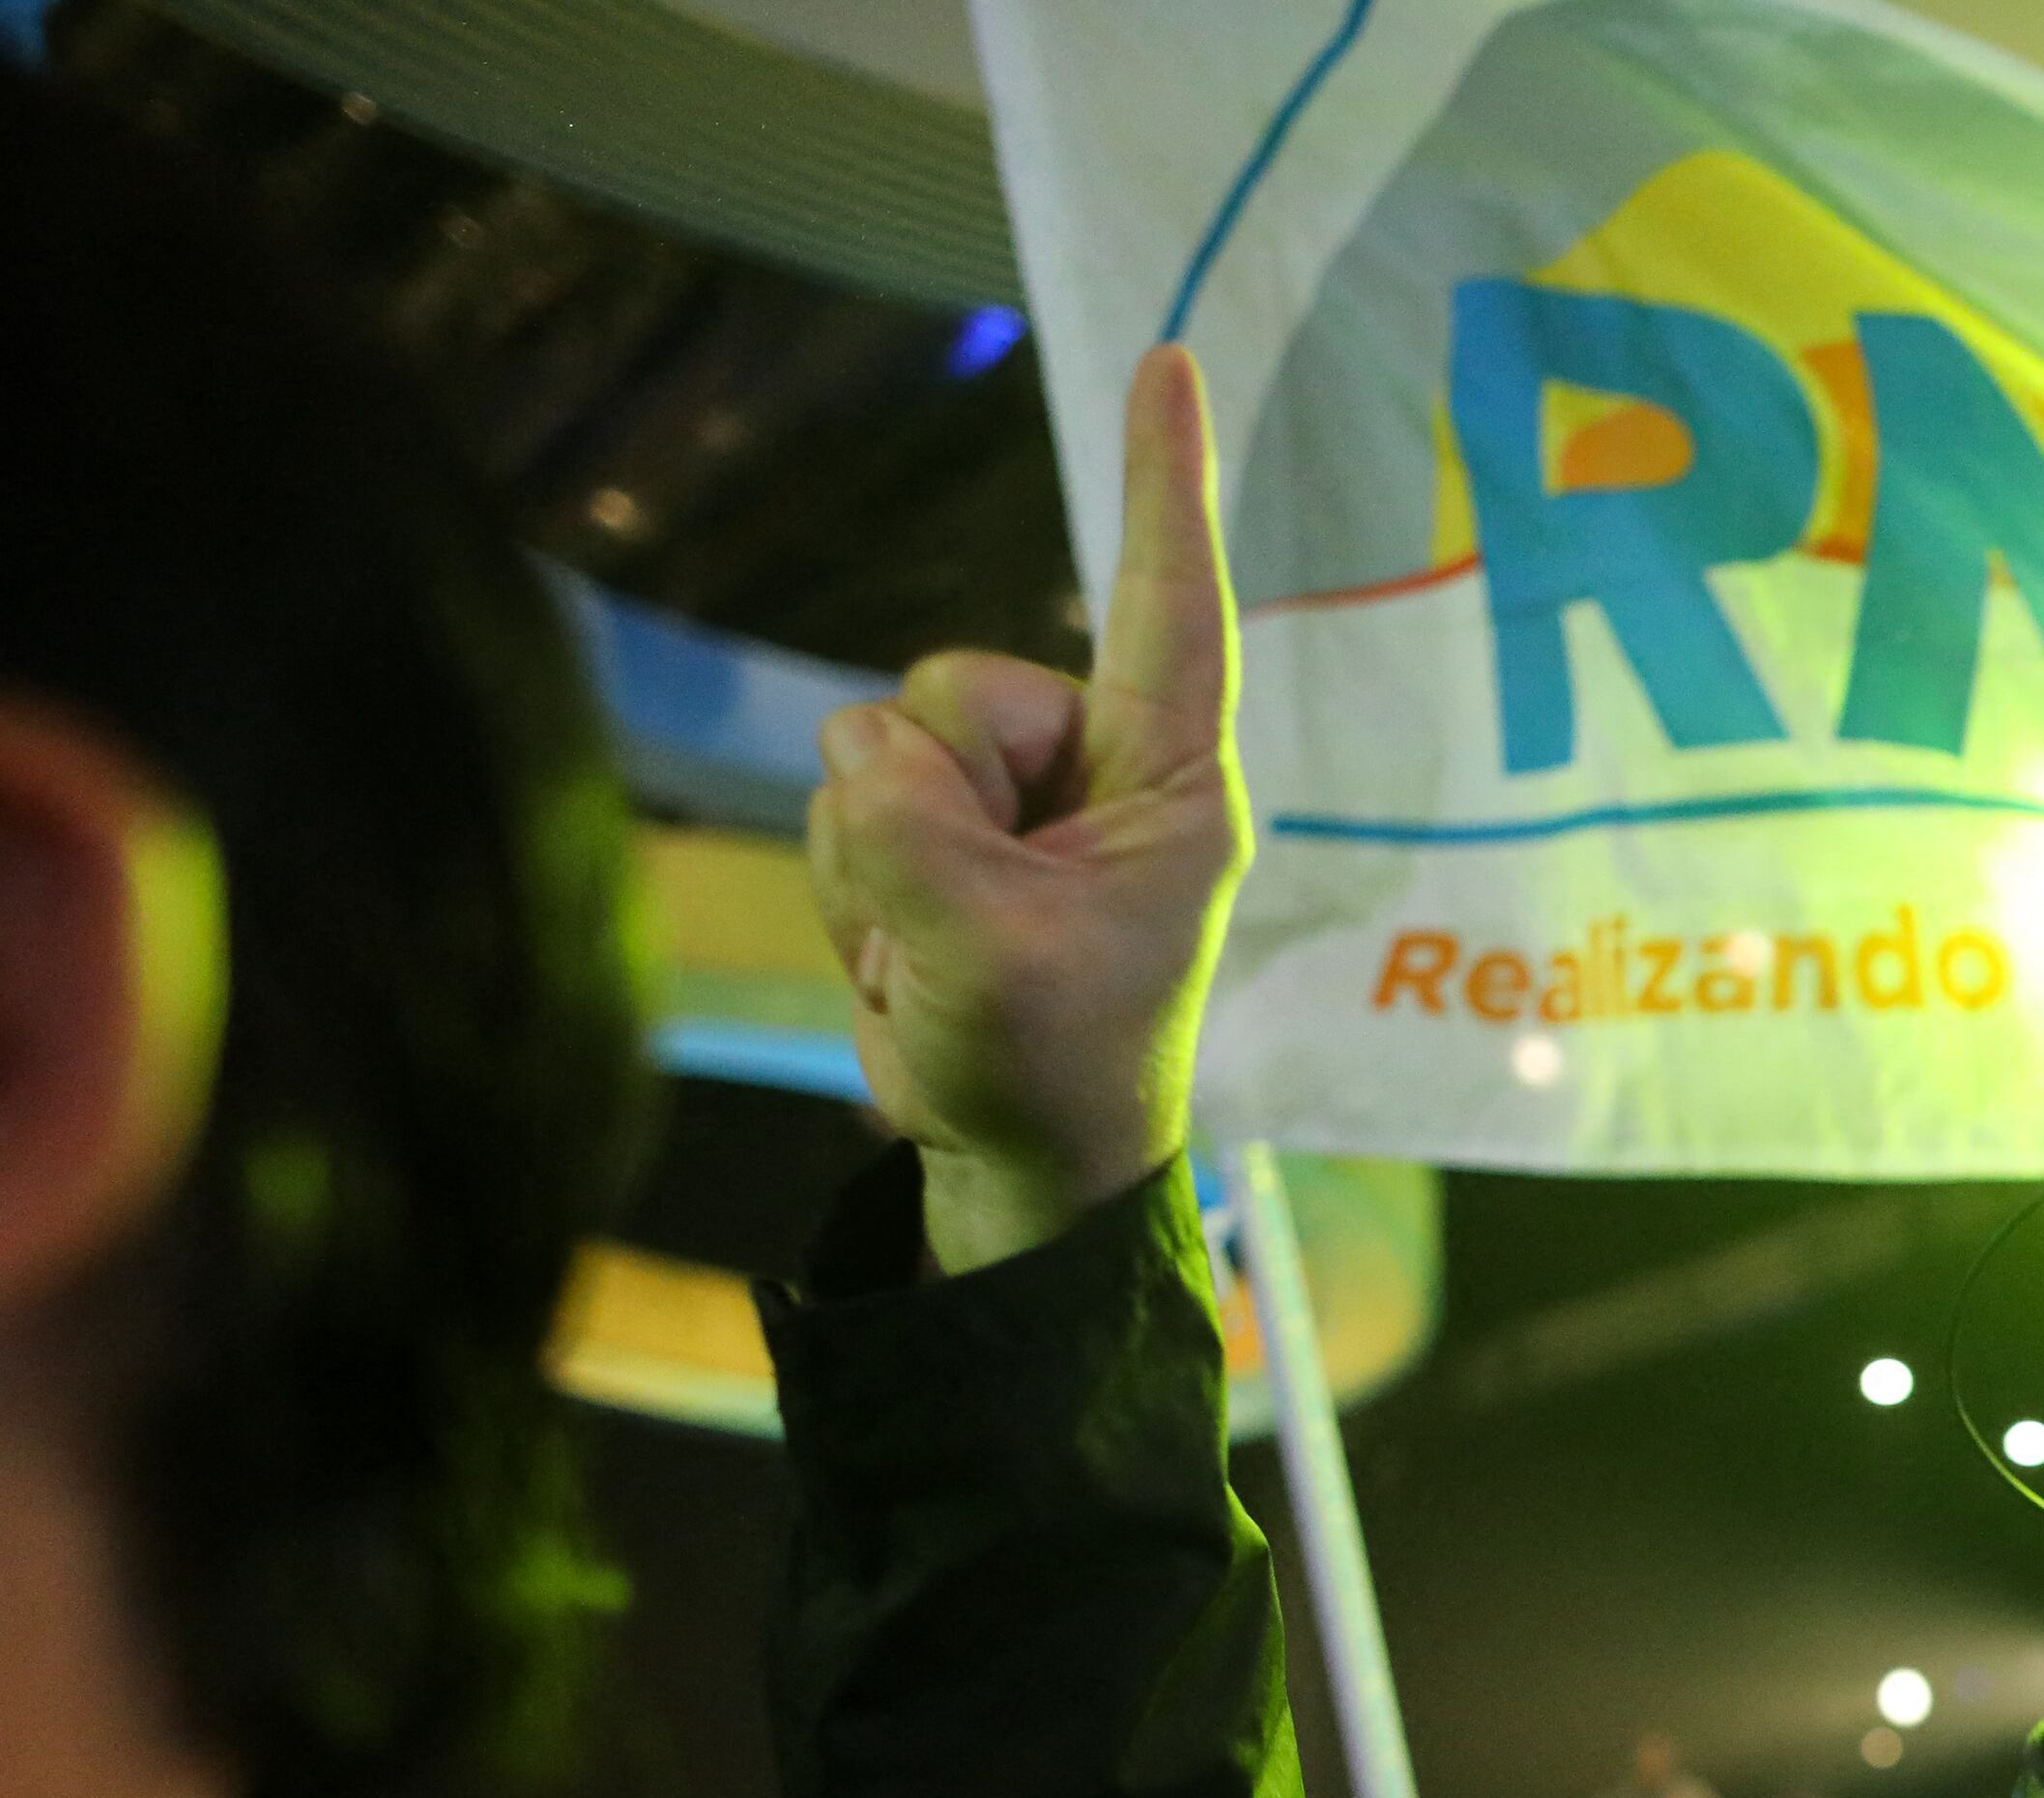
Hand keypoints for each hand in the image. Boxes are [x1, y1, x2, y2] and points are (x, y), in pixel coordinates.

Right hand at [805, 346, 1249, 1271]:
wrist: (1013, 1165)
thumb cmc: (1051, 1069)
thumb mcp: (985, 955)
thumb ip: (915, 829)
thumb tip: (865, 745)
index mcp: (1171, 785)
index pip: (1167, 605)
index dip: (1160, 480)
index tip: (1170, 358)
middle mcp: (1095, 770)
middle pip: (955, 685)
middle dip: (931, 799)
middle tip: (972, 924)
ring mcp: (1009, 801)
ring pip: (878, 743)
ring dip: (882, 864)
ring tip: (946, 958)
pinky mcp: (938, 834)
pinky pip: (844, 803)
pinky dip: (855, 892)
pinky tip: (910, 962)